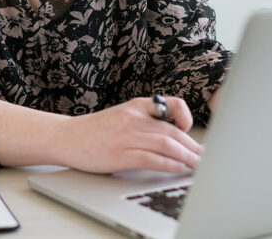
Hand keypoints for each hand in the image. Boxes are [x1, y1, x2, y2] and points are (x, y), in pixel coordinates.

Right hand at [55, 96, 201, 173]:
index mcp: (136, 106)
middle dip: (193, 146)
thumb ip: (144, 122)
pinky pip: (150, 158)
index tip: (190, 130)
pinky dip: (167, 163)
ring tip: (198, 165)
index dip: (186, 117)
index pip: (172, 104)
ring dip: (186, 156)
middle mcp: (134, 118)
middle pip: (173, 130)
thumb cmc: (95, 130)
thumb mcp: (122, 116)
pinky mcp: (119, 154)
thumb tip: (172, 137)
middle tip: (205, 157)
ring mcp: (126, 135)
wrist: (66, 137)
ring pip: (166, 143)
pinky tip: (177, 168)